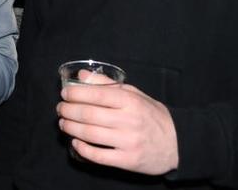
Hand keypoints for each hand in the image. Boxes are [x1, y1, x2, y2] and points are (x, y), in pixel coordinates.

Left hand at [57, 82, 178, 174]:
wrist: (178, 143)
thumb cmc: (152, 115)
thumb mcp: (135, 94)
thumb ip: (108, 85)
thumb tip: (82, 76)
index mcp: (130, 101)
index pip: (96, 95)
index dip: (75, 94)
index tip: (64, 93)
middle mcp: (129, 120)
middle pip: (89, 114)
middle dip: (68, 111)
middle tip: (60, 109)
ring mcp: (128, 141)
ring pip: (90, 134)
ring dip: (71, 128)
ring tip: (63, 124)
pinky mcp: (128, 160)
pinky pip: (99, 156)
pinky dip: (83, 149)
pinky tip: (75, 143)